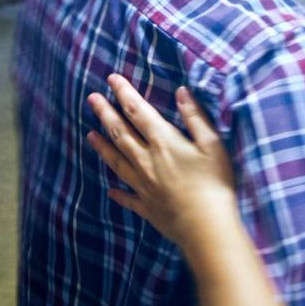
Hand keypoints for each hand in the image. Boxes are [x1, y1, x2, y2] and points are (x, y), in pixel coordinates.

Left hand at [86, 75, 236, 250]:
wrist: (206, 227)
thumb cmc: (215, 182)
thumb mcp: (212, 144)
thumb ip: (195, 117)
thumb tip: (181, 91)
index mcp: (163, 142)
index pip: (138, 111)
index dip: (124, 93)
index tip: (112, 79)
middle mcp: (146, 161)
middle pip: (121, 133)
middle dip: (106, 113)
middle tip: (91, 99)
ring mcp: (143, 185)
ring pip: (117, 161)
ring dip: (103, 146)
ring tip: (89, 134)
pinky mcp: (147, 207)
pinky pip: (127, 197)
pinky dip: (118, 192)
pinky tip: (111, 190)